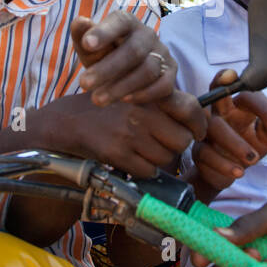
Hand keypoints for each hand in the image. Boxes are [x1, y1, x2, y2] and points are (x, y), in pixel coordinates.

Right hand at [44, 92, 202, 177]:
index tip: (197, 133)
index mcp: (148, 95)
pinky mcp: (116, 152)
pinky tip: (132, 160)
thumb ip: (164, 104)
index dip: (198, 126)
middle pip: (182, 141)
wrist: (67, 121)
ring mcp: (129, 133)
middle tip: (164, 144)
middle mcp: (142, 112)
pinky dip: (143, 170)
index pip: (191, 109)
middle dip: (176, 147)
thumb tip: (199, 121)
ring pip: (165, 159)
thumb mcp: (134, 95)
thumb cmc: (107, 109)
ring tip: (144, 151)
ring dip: (158, 160)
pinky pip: (146, 171)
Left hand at [71, 13, 175, 105]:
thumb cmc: (104, 57)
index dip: (104, 32)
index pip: (119, 22)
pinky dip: (144, 94)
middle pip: (133, 50)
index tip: (87, 44)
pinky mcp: (170, 73)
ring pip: (147, 70)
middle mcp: (147, 34)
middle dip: (107, 69)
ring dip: (121, 87)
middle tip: (84, 84)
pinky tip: (125, 101)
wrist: (128, 76)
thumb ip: (83, 36)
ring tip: (98, 99)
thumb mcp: (90, 49)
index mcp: (127, 22)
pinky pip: (163, 85)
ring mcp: (162, 53)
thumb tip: (79, 22)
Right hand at [191, 69, 266, 192]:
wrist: (229, 173)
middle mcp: (220, 113)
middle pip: (218, 92)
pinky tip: (239, 172)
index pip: (248, 96)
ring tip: (254, 159)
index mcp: (238, 106)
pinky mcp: (199, 151)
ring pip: (215, 127)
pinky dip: (224, 164)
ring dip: (236, 143)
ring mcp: (206, 130)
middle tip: (238, 88)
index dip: (263, 107)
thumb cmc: (248, 146)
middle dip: (223, 84)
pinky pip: (207, 153)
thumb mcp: (265, 138)